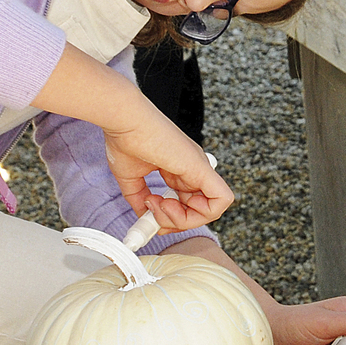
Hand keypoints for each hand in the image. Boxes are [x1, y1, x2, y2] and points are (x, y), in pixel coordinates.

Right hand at [30, 44, 231, 232]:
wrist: (124, 122)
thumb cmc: (125, 140)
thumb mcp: (131, 178)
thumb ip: (139, 199)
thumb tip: (145, 217)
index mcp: (180, 170)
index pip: (189, 205)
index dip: (172, 219)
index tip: (149, 215)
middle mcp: (193, 169)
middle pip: (199, 211)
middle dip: (175, 222)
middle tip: (151, 210)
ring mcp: (199, 168)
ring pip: (210, 210)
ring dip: (182, 220)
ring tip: (157, 204)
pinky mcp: (201, 168)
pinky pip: (222, 200)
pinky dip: (201, 214)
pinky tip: (171, 205)